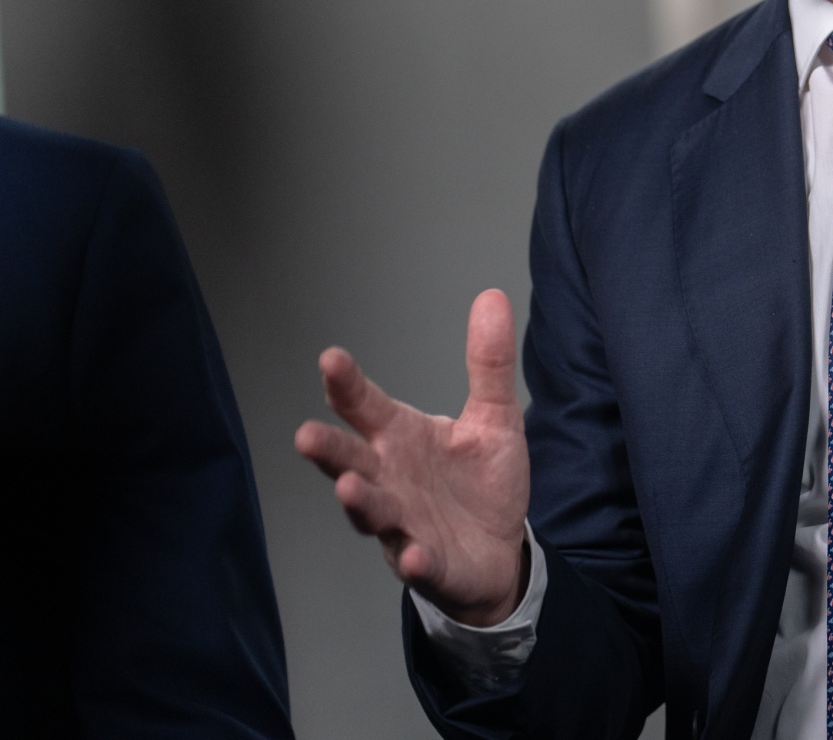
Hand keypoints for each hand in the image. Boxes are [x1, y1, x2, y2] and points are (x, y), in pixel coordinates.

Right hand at [294, 289, 530, 625]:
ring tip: (348, 489)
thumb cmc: (480, 481)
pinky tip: (411, 552)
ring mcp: (402, 523)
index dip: (346, 385)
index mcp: (401, 438)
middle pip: (351, 461)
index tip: (330, 359)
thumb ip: (489, 364)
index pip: (367, 407)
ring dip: (360, 501)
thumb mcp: (494, 417)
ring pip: (372, 512)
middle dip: (330, 451)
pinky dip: (411, 557)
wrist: (499, 549)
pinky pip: (414, 562)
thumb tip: (493, 296)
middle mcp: (390, 478)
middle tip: (306, 435)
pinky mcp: (426, 562)